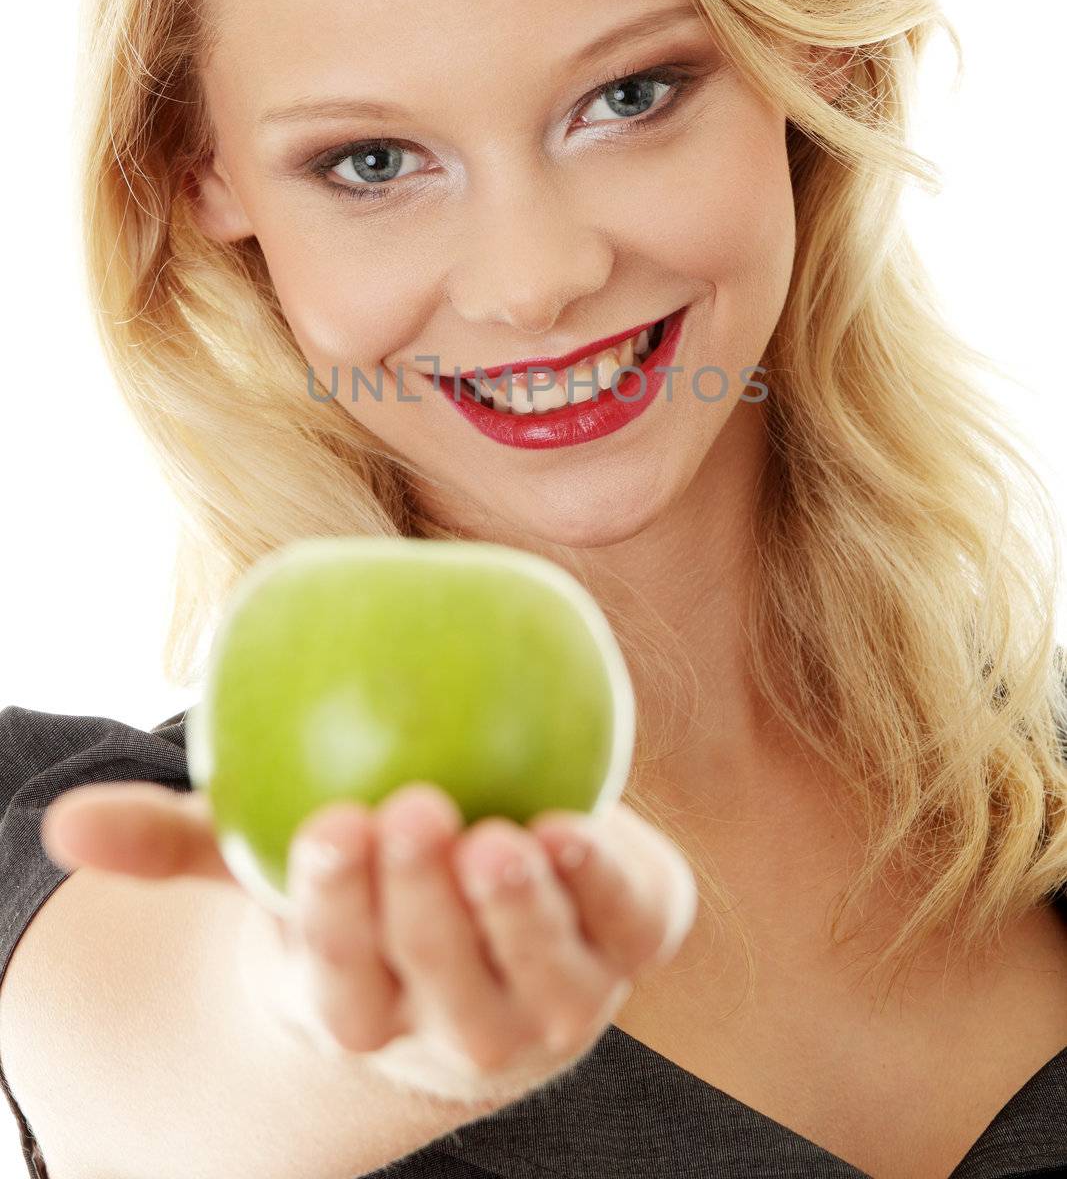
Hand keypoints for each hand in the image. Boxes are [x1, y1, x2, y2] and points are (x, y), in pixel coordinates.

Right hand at [41, 779, 698, 1094]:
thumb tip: (67, 825)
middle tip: (410, 807)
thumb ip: (179, 843)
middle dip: (422, 906)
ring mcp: (551, 1006)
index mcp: (364, 1009)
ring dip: (519, 914)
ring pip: (537, 984)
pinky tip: (579, 830)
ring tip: (498, 836)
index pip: (339, 983)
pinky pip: (622, 928)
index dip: (335, 915)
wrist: (501, 922)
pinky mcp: (624, 950)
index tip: (324, 826)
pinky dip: (605, 889)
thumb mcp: (269, 858)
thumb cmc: (363, 884)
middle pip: (438, 988)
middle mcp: (459, 1027)